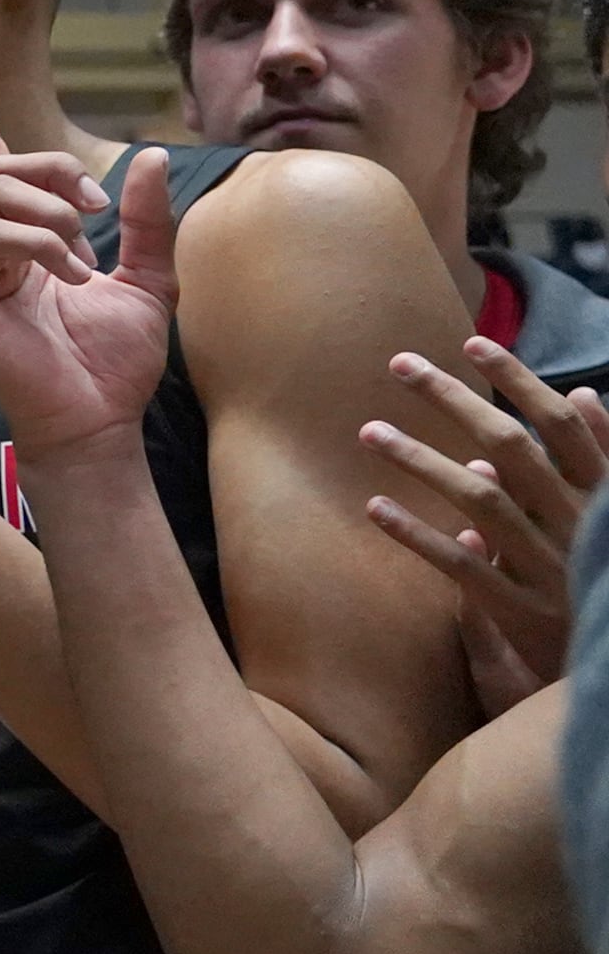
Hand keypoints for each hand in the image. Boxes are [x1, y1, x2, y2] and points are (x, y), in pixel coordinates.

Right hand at [0, 97, 168, 455]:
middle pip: (4, 169)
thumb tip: (152, 155)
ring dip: (55, 214)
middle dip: (56, 171)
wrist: (98, 419)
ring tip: (85, 257)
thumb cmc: (116, 362)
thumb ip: (148, 222)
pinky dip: (43, 245)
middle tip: (99, 209)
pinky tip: (71, 277)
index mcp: (29, 244)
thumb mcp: (149, 280)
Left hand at [358, 333, 600, 700]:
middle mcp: (576, 523)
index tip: (474, 342)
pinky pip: (461, 566)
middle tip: (400, 362)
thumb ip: (602, 456)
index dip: (519, 381)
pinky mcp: (519, 611)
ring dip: (421, 461)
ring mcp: (547, 567)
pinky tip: (374, 507)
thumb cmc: (607, 576)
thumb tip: (585, 395)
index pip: (560, 426)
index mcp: (600, 496)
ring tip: (368, 431)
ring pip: (478, 501)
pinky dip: (419, 535)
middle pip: (510, 448)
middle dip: (454, 401)